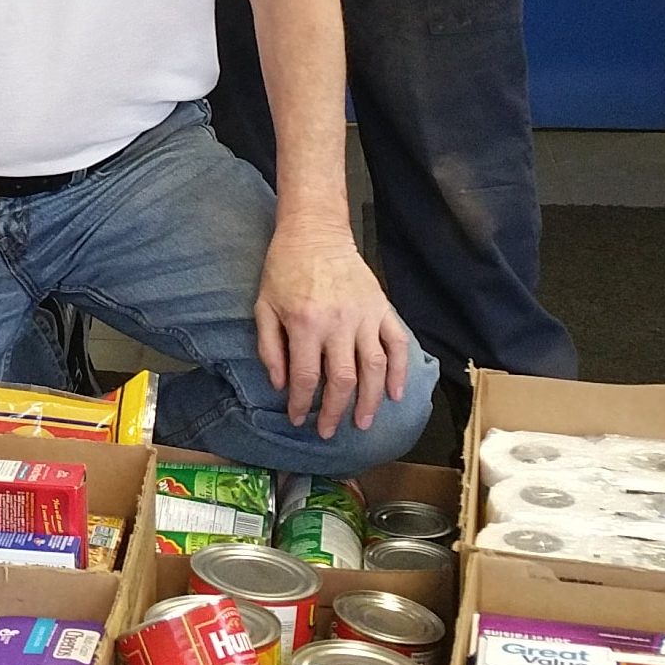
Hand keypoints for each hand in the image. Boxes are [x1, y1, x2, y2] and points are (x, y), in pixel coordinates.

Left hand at [254, 216, 410, 440]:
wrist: (316, 232)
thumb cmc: (284, 269)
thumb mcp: (264, 306)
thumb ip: (270, 348)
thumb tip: (282, 386)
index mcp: (305, 324)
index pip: (307, 378)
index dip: (302, 404)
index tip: (298, 419)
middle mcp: (338, 324)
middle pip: (343, 381)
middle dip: (335, 412)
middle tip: (328, 431)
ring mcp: (364, 316)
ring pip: (374, 369)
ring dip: (370, 401)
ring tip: (363, 423)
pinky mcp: (382, 308)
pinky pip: (397, 344)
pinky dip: (399, 371)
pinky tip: (395, 394)